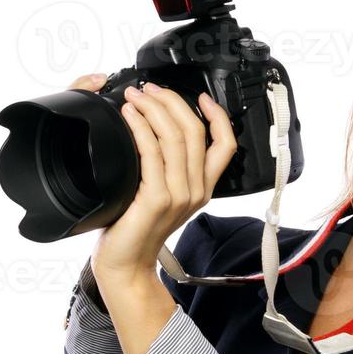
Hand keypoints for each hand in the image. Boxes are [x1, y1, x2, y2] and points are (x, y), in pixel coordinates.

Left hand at [90, 82, 236, 285]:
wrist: (126, 264)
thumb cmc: (136, 230)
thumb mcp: (163, 196)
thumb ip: (169, 169)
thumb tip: (158, 130)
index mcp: (203, 188)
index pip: (225, 145)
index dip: (217, 116)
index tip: (201, 96)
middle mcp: (196, 191)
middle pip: (195, 131)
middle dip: (172, 101)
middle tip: (149, 89)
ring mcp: (179, 195)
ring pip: (175, 137)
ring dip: (153, 109)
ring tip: (136, 97)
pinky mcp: (157, 199)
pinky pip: (152, 152)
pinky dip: (140, 127)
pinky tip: (129, 116)